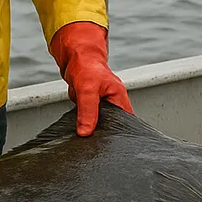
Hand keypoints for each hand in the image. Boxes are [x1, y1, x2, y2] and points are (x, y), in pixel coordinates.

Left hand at [49, 21, 132, 135]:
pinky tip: (79, 124)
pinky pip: (88, 120)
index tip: (109, 143)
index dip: (120, 133)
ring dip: (92, 128)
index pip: (127, 122)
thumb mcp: (87, 90)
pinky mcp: (90, 107)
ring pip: (99, 124)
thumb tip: (86, 131)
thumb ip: (88, 112)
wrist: (74, 58)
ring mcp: (102, 105)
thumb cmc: (87, 67)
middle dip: (104, 133)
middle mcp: (113, 102)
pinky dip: (83, 122)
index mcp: (119, 98)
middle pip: (113, 125)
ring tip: (86, 132)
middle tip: (94, 140)